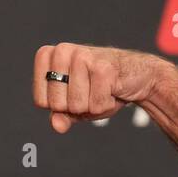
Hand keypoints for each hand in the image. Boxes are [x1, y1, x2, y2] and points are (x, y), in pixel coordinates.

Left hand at [32, 44, 162, 132]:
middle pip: (57, 105)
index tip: (73, 93)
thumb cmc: (99, 88)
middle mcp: (62, 51)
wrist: (136, 76)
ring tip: (102, 89)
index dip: (60, 107)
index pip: (41, 102)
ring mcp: (82, 56)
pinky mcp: (103, 67)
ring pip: (76, 105)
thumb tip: (56, 125)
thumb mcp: (74, 104)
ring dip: (93, 106)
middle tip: (90, 91)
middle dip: (76, 107)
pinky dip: (106, 105)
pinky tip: (112, 89)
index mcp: (48, 56)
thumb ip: (60, 115)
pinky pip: (95, 105)